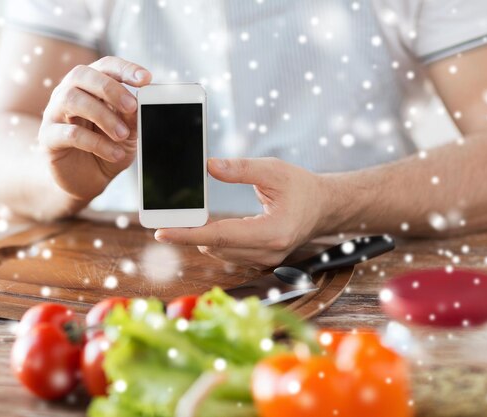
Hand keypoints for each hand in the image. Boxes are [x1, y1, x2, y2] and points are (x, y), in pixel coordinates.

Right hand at [39, 57, 150, 201]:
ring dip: (103, 116)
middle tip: (132, 106)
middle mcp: (68, 93)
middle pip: (82, 75)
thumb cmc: (107, 148)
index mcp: (90, 85)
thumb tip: (140, 104)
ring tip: (123, 135)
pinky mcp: (48, 138)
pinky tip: (114, 153)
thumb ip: (131, 117)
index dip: (125, 69)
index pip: (105, 66)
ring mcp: (54, 113)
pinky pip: (70, 134)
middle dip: (110, 89)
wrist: (87, 180)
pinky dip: (96, 143)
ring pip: (72, 100)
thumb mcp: (127, 132)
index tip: (146, 79)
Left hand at [155, 158, 339, 268]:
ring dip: (201, 238)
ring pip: (220, 253)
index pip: (220, 236)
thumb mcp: (274, 170)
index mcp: (273, 232)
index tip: (162, 232)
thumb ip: (241, 168)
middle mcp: (269, 252)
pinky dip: (215, 241)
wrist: (324, 207)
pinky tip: (207, 228)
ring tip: (186, 220)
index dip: (188, 234)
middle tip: (166, 218)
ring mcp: (266, 260)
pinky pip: (229, 254)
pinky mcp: (262, 261)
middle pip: (216, 247)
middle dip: (189, 234)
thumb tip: (209, 166)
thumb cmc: (302, 186)